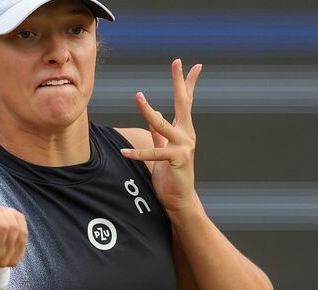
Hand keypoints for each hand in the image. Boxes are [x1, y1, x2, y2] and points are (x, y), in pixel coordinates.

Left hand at [121, 59, 202, 214]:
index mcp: (183, 131)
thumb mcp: (164, 149)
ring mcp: (184, 147)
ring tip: (138, 96)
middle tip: (177, 62)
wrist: (180, 200)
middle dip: (179, 82)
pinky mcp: (176, 160)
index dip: (188, 83)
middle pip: (183, 103)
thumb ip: (159, 134)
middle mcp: (187, 135)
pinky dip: (137, 154)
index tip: (193, 65)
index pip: (186, 102)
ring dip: (148, 110)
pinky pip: (154, 153)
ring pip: (163, 124)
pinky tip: (124, 152)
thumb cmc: (171, 175)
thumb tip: (154, 117)